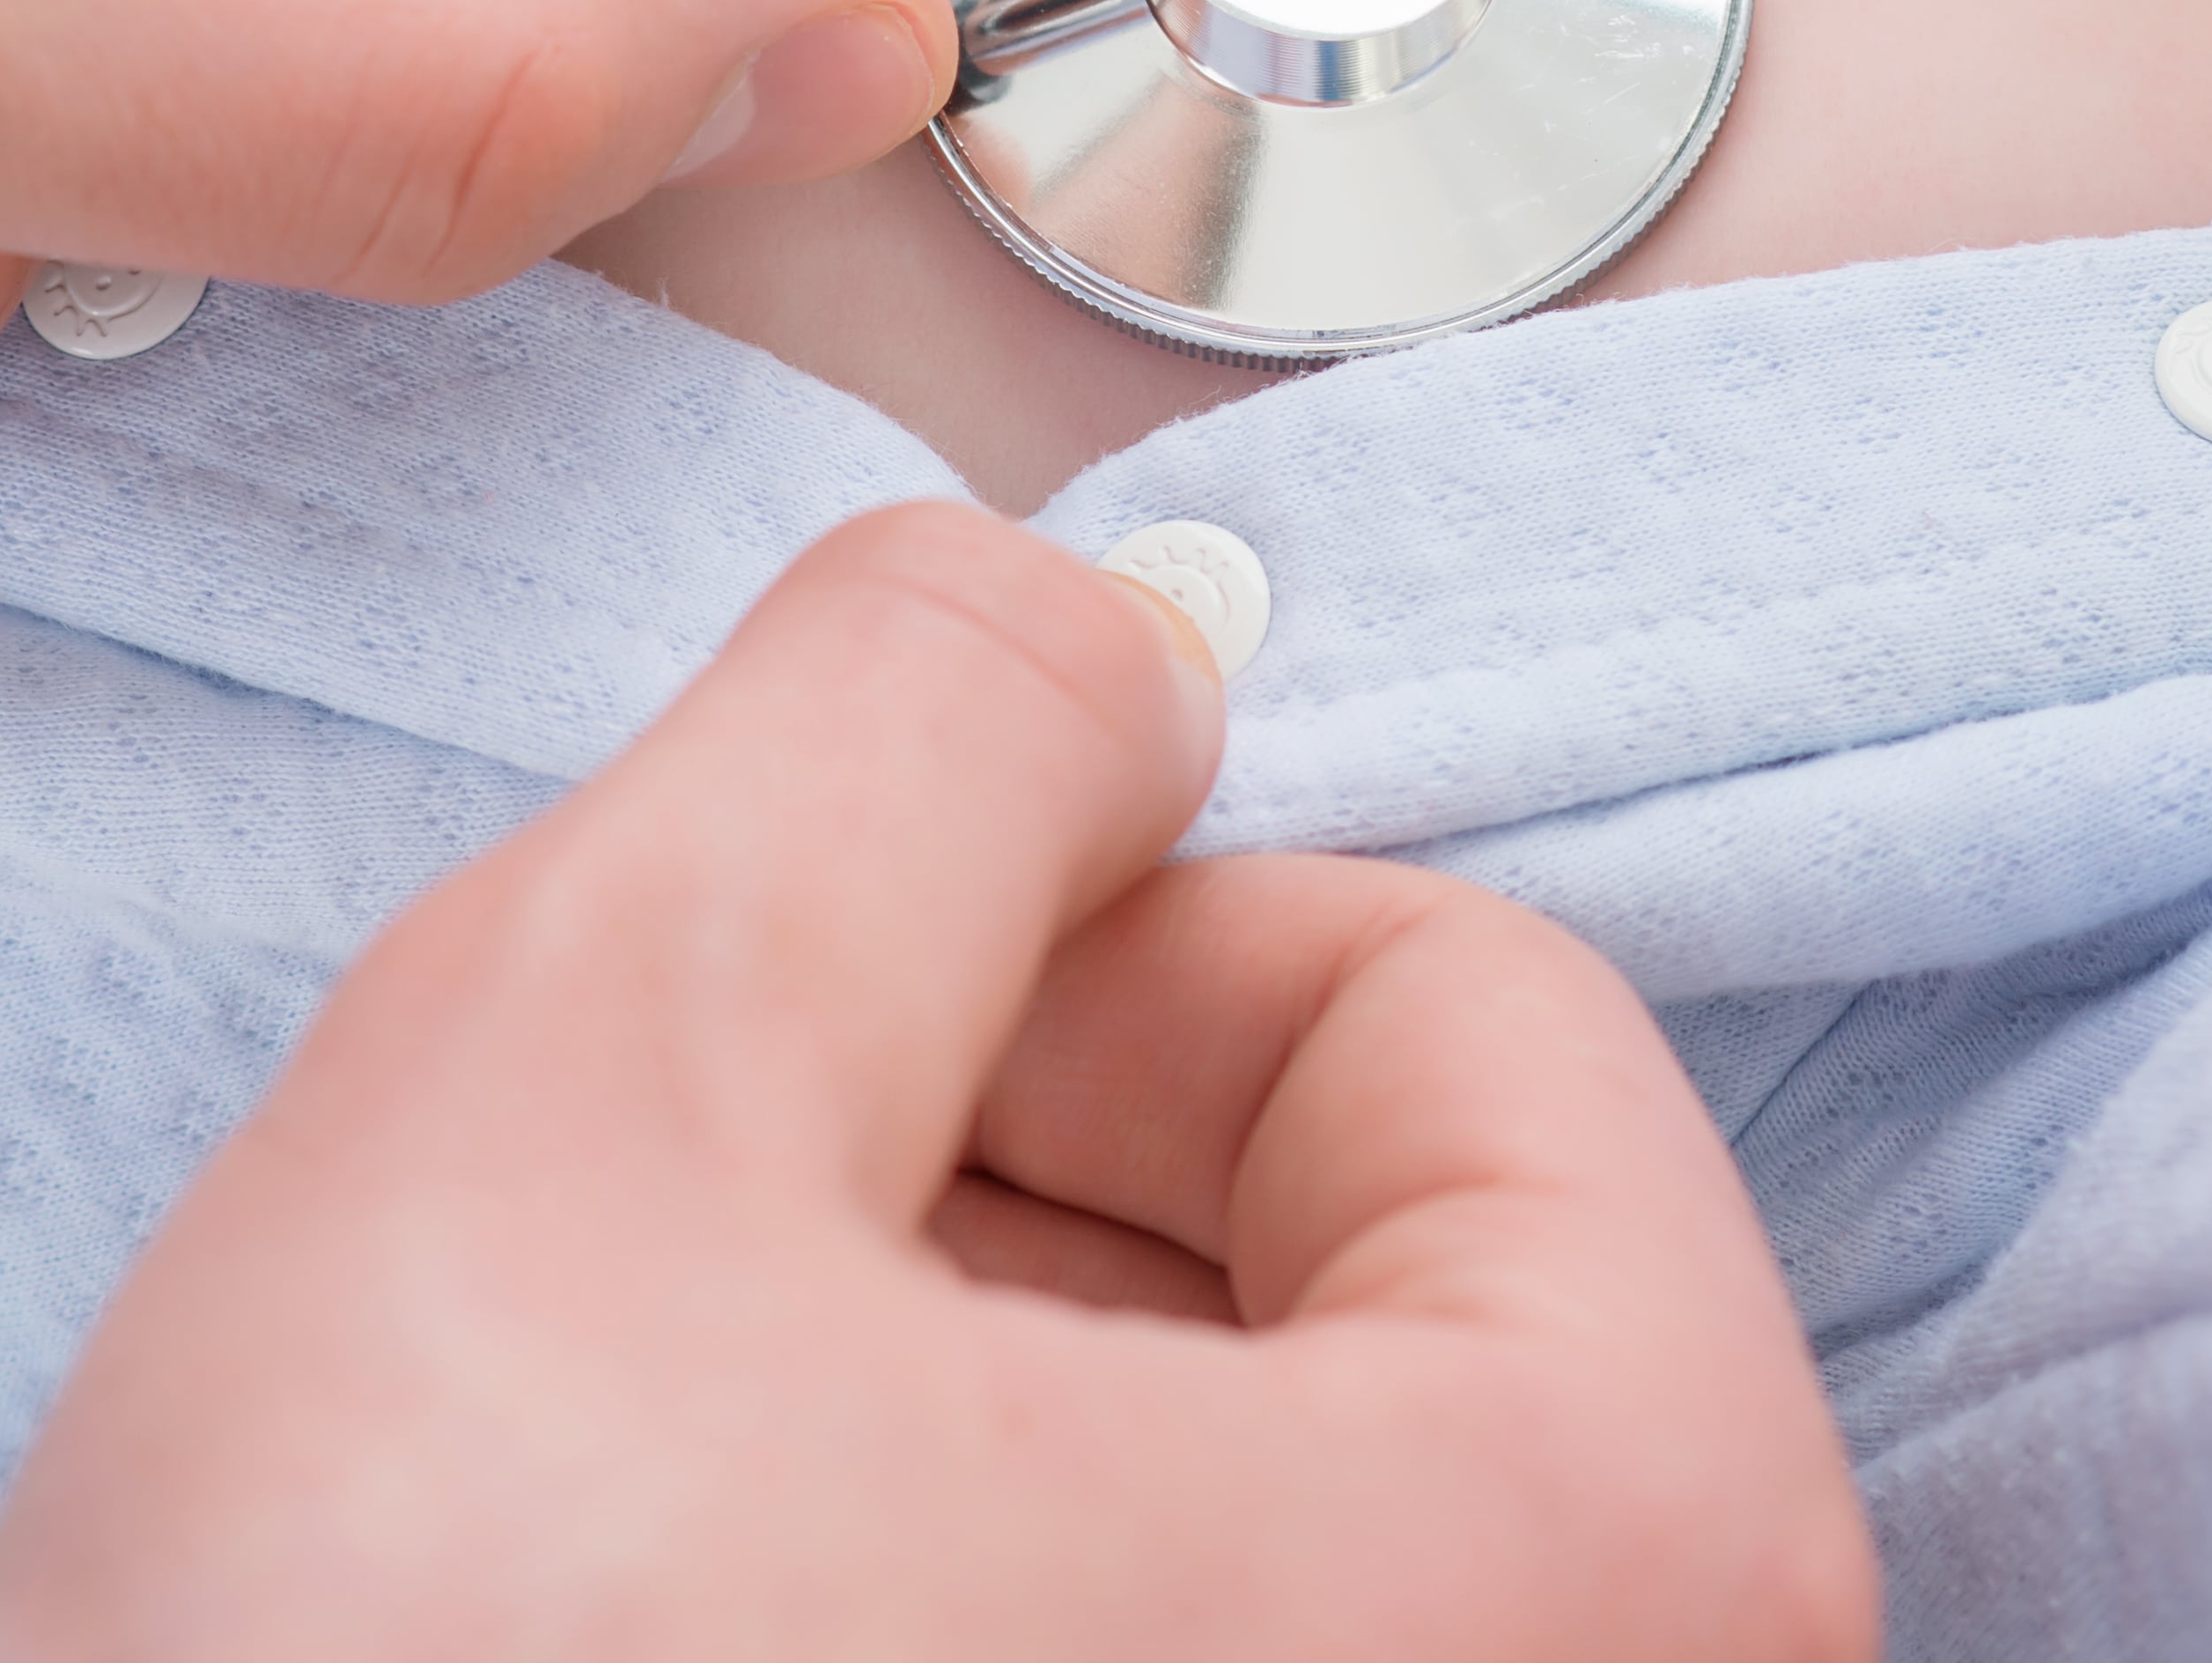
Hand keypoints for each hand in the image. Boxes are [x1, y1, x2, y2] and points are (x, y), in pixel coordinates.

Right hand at [0, 501, 1876, 1662]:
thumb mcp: (590, 1057)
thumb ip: (900, 738)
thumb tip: (1084, 643)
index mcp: (1621, 1574)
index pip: (1475, 1029)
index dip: (1106, 947)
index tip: (832, 1026)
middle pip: (1392, 1326)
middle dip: (1010, 1212)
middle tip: (665, 1275)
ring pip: (1238, 1579)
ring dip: (936, 1467)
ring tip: (599, 1542)